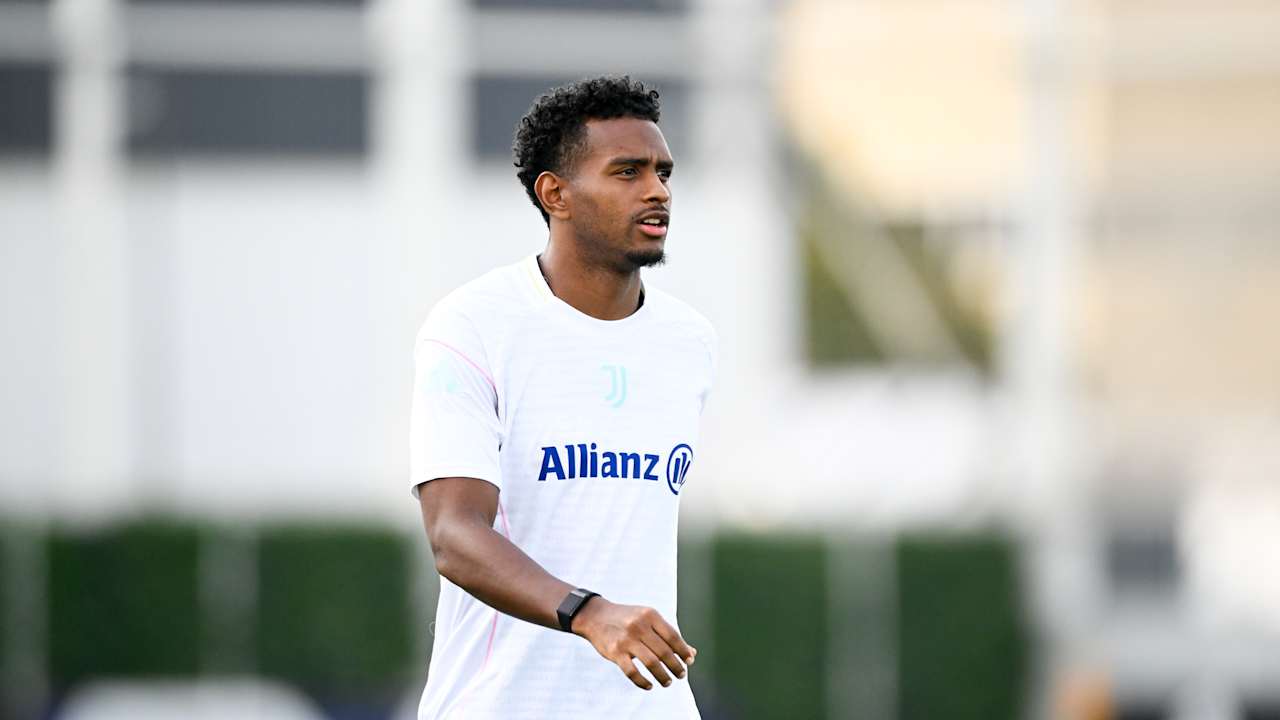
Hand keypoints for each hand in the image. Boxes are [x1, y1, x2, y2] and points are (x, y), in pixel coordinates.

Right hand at [571, 597, 696, 690]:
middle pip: (664, 652)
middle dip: (676, 666)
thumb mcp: (648, 619)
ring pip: (652, 663)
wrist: (596, 616)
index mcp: (650, 615)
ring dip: (663, 676)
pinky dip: (642, 682)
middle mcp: (639, 626)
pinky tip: (649, 685)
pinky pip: (632, 672)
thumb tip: (692, 654)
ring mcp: (626, 639)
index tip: (689, 661)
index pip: (673, 636)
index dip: (683, 651)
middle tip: (681, 675)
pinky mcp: (615, 652)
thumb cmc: (628, 619)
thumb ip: (668, 635)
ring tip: (668, 682)